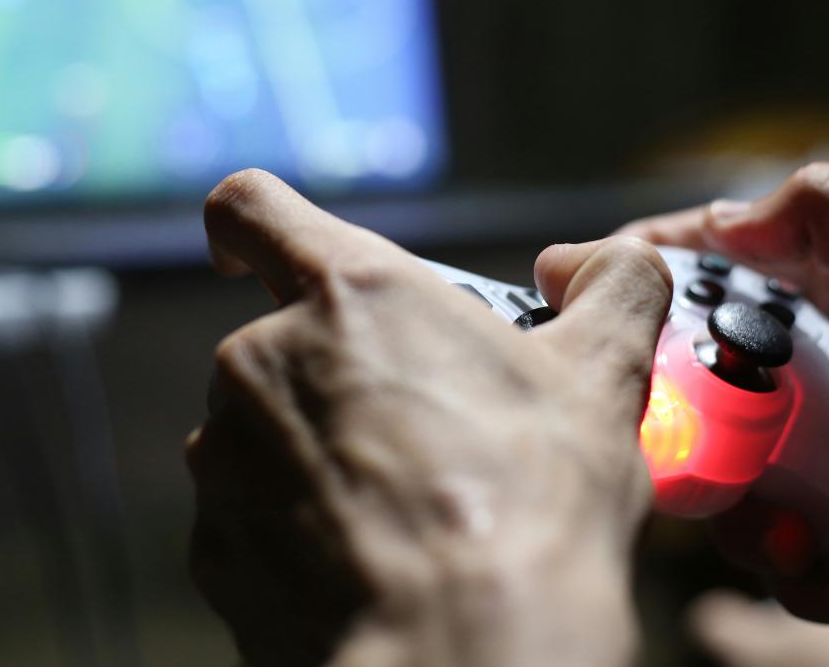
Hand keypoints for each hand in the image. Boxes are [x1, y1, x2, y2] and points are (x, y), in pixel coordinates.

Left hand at [186, 170, 673, 666]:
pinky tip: (366, 559)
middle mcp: (262, 359)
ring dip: (316, 449)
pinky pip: (250, 512)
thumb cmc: (530, 503)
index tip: (256, 252)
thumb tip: (612, 261)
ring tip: (402, 505)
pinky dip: (295, 525)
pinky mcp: (212, 544)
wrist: (464, 647)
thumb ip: (616, 286)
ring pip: (264, 428)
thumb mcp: (602, 376)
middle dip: (338, 372)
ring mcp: (225, 455)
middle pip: (280, 339)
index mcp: (346, 294)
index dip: (246, 224)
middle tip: (421, 428)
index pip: (249, 206)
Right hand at [619, 162, 828, 655]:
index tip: (574, 278)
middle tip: (673, 451)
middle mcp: (819, 381)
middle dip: (679, 428)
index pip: (714, 270)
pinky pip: (782, 556)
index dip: (646, 271)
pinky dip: (804, 573)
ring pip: (727, 485)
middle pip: (696, 386)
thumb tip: (723, 218)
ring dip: (748, 524)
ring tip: (797, 537)